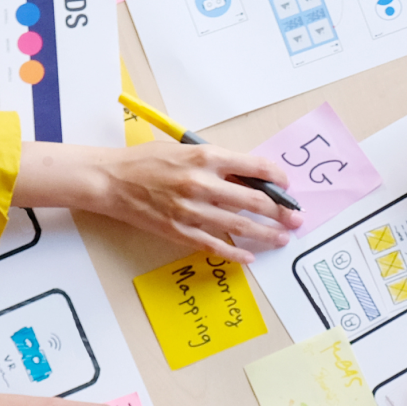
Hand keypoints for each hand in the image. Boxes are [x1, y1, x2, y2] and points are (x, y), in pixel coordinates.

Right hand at [52, 142, 302, 263]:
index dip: (277, 178)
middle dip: (280, 210)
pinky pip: (215, 245)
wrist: (111, 180)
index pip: (255, 166)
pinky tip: (249, 256)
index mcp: (205, 157)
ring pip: (240, 225)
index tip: (286, 186)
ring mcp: (191, 210)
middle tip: (295, 218)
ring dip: (266, 233)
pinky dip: (235, 252)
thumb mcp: (185, 150)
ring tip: (282, 238)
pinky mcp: (180, 231)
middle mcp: (202, 183)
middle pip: (254, 199)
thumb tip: (249, 176)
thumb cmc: (147, 161)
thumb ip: (217, 162)